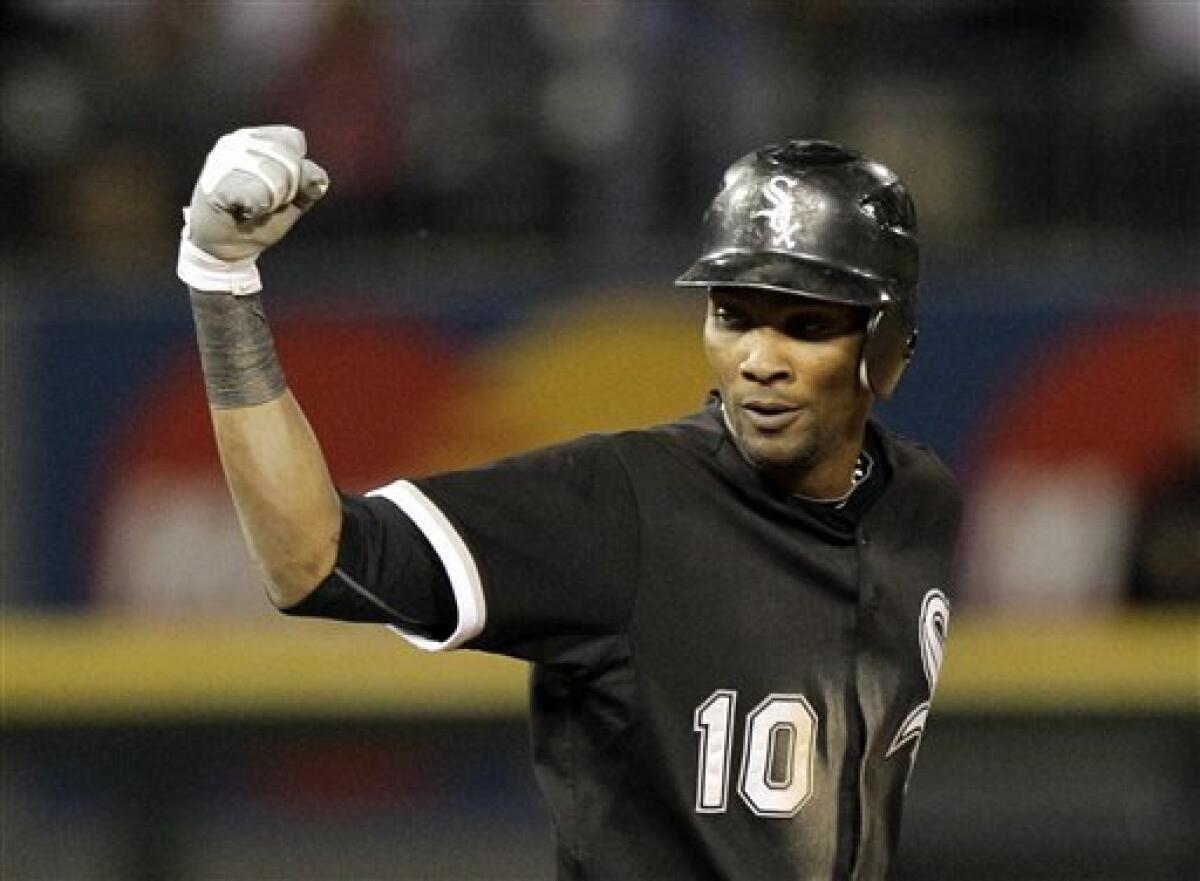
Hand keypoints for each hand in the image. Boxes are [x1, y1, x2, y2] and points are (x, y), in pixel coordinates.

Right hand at [178, 125, 328, 293]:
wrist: (226, 247)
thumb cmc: (259, 220)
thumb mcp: (293, 202)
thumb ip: (308, 186)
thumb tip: (319, 178)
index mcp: (259, 139)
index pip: (292, 140)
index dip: (297, 171)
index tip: (282, 191)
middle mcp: (238, 141)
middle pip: (286, 158)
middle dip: (287, 190)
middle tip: (266, 205)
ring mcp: (222, 160)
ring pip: (272, 175)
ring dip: (271, 202)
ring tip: (255, 209)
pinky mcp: (214, 183)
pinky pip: (254, 194)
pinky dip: (256, 209)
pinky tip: (245, 212)